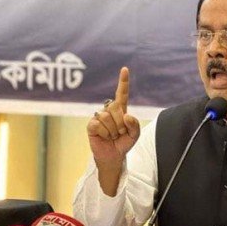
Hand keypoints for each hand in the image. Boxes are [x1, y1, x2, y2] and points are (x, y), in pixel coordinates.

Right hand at [87, 67, 139, 193]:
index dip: (123, 81)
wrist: (113, 157)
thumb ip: (135, 125)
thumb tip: (126, 115)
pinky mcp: (91, 124)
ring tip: (112, 136)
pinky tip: (103, 137)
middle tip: (120, 133)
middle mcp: (109, 110)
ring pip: (107, 117)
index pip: (122, 93)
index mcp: (120, 110)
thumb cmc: (124, 143)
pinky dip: (104, 133)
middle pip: (116, 108)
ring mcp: (99, 116)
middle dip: (121, 124)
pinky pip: (98, 124)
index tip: (125, 69)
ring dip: (113, 131)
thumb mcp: (135, 135)